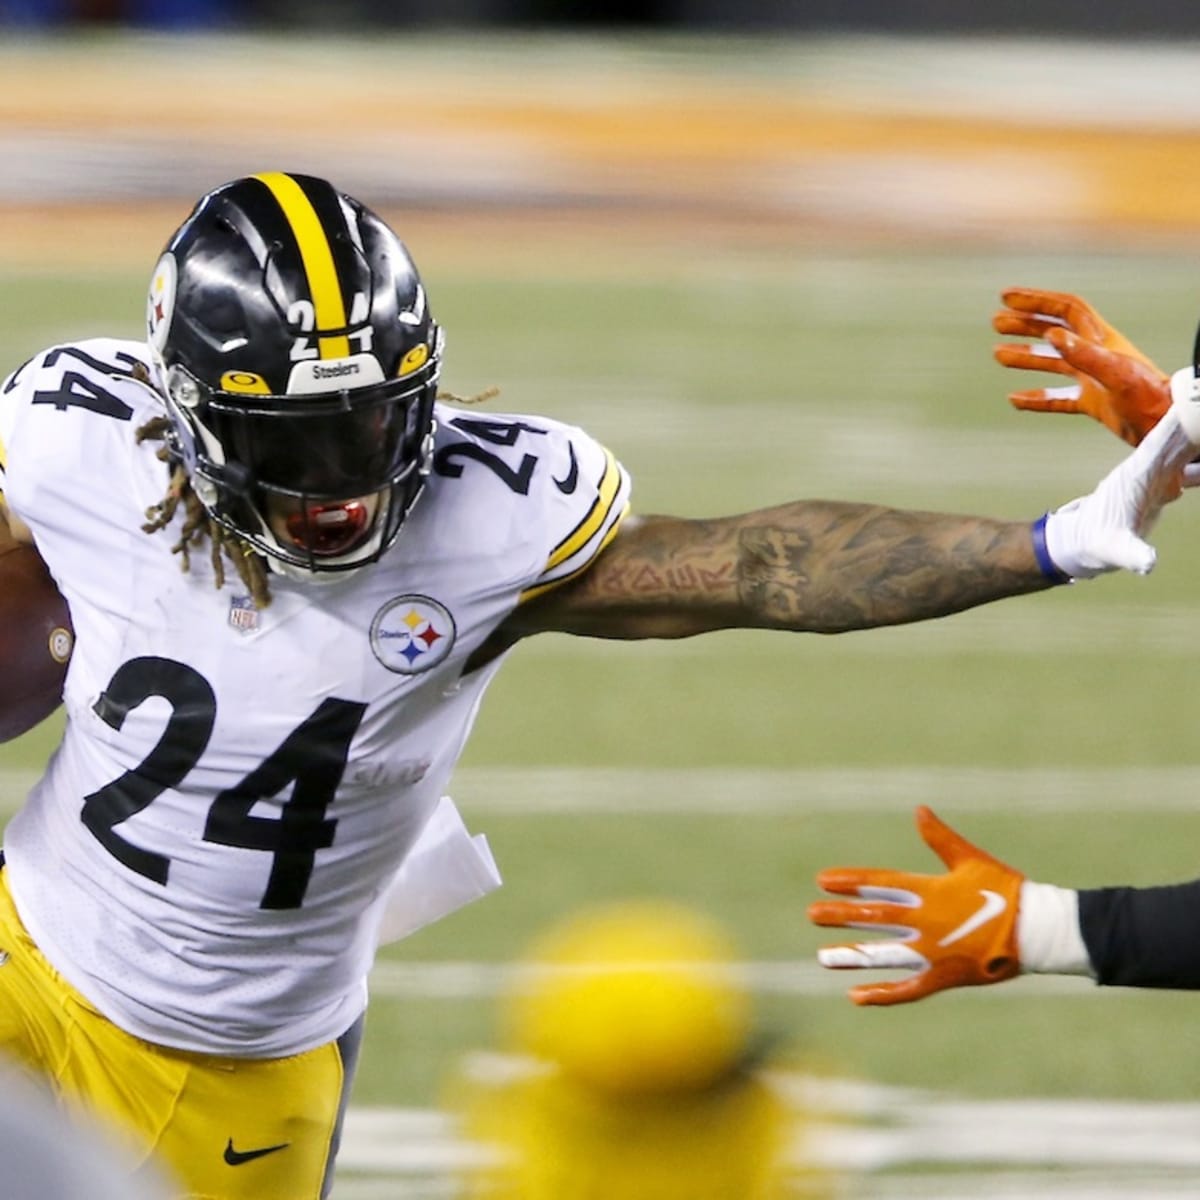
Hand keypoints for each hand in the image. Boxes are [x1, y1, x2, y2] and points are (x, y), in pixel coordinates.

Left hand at [808, 806, 1023, 1005]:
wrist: (1040, 931)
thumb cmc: (1007, 890)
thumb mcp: (971, 859)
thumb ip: (940, 838)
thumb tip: (918, 809)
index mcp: (930, 891)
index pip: (880, 885)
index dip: (851, 882)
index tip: (822, 880)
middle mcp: (926, 922)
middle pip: (875, 918)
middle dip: (841, 916)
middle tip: (812, 914)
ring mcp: (934, 952)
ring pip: (884, 956)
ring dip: (852, 956)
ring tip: (822, 957)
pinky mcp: (944, 977)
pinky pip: (908, 989)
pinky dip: (882, 994)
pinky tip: (856, 996)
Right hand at [993, 287, 1169, 445]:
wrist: (1165, 427)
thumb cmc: (1146, 396)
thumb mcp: (1114, 372)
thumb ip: (1083, 354)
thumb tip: (1051, 335)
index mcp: (1101, 340)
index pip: (1065, 311)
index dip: (1037, 301)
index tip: (1008, 298)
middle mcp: (1095, 355)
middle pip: (1055, 333)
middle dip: (1025, 325)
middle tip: (997, 322)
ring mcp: (1093, 379)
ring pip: (1053, 363)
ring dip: (1025, 357)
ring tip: (999, 354)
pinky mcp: (1093, 403)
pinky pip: (1057, 398)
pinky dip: (1036, 397)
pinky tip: (1015, 399)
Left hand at [1038, 405, 1196, 579]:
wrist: (1081, 542)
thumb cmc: (1095, 544)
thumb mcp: (1114, 551)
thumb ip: (1132, 555)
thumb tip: (1148, 564)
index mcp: (1136, 475)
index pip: (1161, 442)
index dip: (1180, 421)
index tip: (1196, 397)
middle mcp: (1147, 469)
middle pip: (1179, 438)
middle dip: (1199, 418)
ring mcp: (1155, 477)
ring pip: (1186, 449)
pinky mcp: (1161, 487)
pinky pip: (1190, 469)